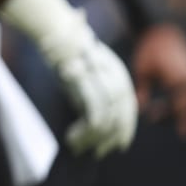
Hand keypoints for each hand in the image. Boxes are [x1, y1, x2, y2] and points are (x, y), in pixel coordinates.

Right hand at [49, 36, 137, 155]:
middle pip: (121, 115)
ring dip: (95, 137)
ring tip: (79, 146)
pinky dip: (86, 130)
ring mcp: (102, 80)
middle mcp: (116, 78)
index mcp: (119, 73)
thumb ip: (94, 91)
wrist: (57, 34)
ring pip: (108, 118)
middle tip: (100, 152)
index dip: (126, 128)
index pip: (129, 107)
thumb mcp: (89, 71)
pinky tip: (74, 137)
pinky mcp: (86, 84)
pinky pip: (94, 114)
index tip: (121, 145)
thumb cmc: (68, 52)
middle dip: (113, 137)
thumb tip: (92, 119)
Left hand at [131, 22, 185, 137]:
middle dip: (170, 113)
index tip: (185, 136)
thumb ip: (143, 90)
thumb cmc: (148, 49)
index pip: (178, 107)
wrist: (161, 28)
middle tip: (153, 117)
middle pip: (183, 104)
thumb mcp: (142, 71)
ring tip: (157, 108)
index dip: (180, 121)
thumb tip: (140, 108)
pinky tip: (167, 99)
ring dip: (174, 104)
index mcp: (179, 81)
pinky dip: (178, 95)